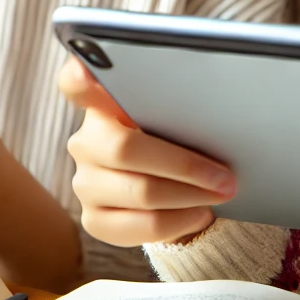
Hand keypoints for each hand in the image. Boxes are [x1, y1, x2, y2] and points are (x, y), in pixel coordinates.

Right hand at [58, 56, 235, 245]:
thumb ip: (175, 104)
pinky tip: (198, 212)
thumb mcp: (175, 116)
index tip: (89, 73)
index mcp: (101, 104)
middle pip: (125, 149)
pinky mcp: (94, 219)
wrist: (172, 188)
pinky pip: (142, 226)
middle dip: (184, 166)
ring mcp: (84, 182)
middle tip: (226, 176)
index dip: (78, 77)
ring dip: (190, 196)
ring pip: (141, 192)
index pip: (74, 82)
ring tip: (220, 193)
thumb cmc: (177, 140)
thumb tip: (211, 99)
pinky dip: (180, 221)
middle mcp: (84, 141)